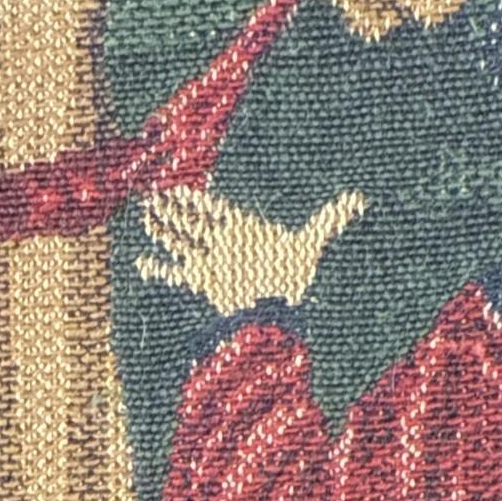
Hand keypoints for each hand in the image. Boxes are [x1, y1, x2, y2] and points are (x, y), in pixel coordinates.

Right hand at [137, 186, 366, 316]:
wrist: (280, 312)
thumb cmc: (295, 276)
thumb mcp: (312, 241)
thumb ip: (330, 219)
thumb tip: (360, 199)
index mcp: (243, 228)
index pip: (213, 208)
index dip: (196, 199)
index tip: (179, 188)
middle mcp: (224, 243)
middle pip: (192, 222)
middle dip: (173, 210)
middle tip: (153, 196)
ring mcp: (212, 262)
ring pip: (180, 241)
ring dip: (162, 230)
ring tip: (145, 216)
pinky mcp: (204, 283)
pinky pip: (174, 274)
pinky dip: (156, 269)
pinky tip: (141, 261)